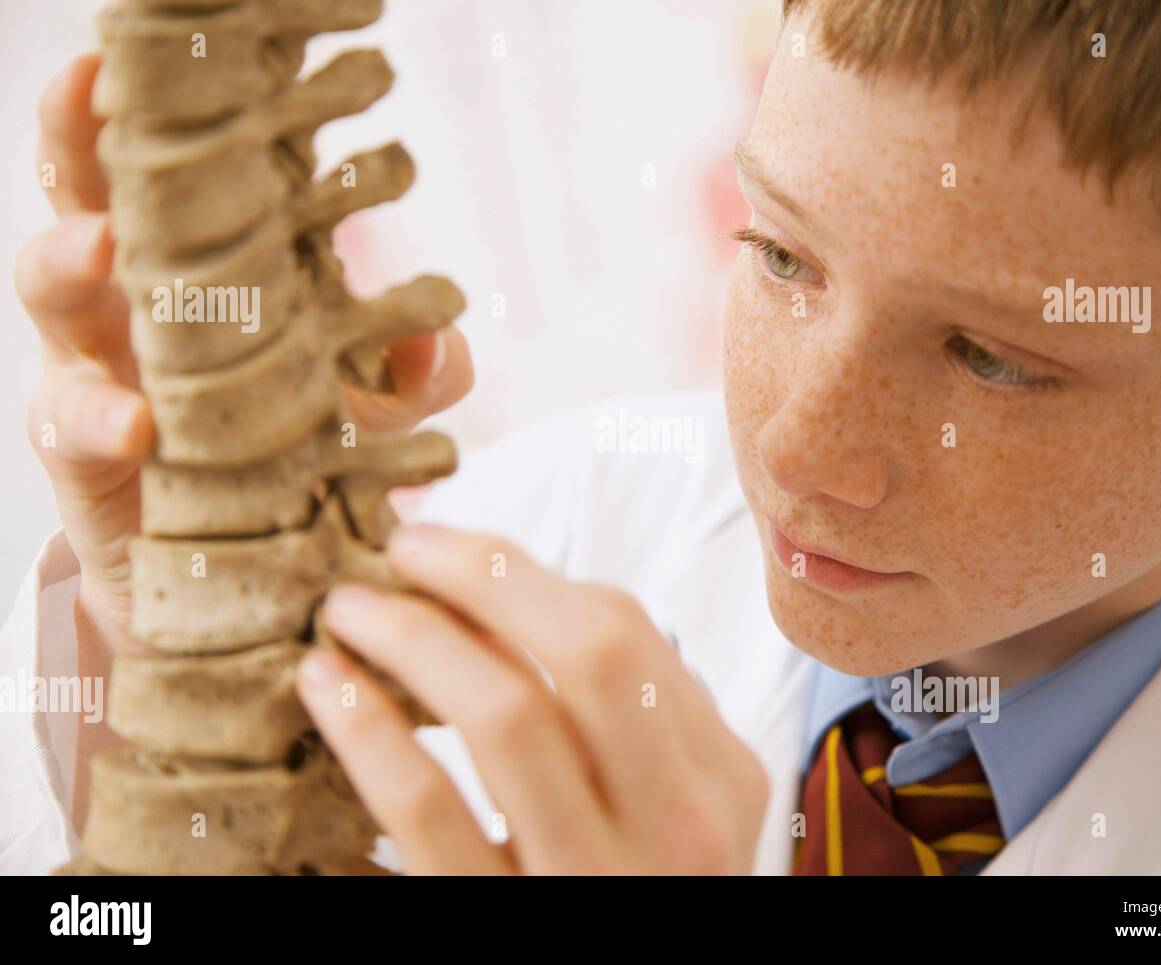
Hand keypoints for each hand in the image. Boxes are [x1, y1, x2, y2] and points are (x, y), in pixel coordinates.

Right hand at [16, 54, 474, 649]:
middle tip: (91, 88)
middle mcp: (136, 312)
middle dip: (80, 143)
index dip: (159, 110)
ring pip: (50, 294)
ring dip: (68, 256)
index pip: (168, 177)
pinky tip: (134, 419)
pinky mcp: (85, 461)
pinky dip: (96, 413)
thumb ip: (411, 374)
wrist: (248, 587)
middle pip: (83, 200)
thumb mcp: (368, 415)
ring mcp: (99, 376)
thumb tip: (440, 342)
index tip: (160, 50)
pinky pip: (67, 424)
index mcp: (197, 279)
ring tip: (101, 246)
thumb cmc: (296, 469)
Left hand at [296, 524, 770, 873]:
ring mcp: (597, 881)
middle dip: (483, 575)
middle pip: (589, 651)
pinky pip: (433, 815)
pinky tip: (331, 692)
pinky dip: (371, 735)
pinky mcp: (506, 928)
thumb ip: (626, 716)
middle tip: (402, 549)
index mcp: (718, 778)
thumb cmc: (634, 888)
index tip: (447, 545)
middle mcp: (678, 825)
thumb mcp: (667, 807)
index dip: (519, 570)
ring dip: (415, 639)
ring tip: (350, 612)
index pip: (625, 633)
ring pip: (508, 719)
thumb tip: (501, 595)